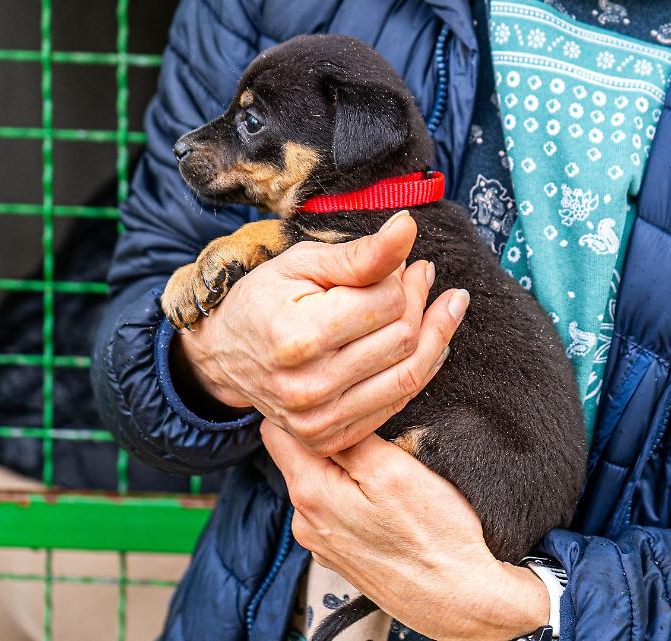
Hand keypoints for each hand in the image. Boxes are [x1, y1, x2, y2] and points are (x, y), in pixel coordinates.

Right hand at [174, 211, 469, 454]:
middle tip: (420, 277)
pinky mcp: (330, 437)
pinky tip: (428, 341)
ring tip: (445, 305)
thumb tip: (408, 227)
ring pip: (410, 375)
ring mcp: (320, 419)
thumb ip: (361, 254)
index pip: (388, 305)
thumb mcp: (304, 263)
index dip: (401, 280)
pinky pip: (397, 403)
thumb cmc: (265, 299)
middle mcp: (310, 386)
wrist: (225, 354)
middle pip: (402, 339)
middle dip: (419, 302)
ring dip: (435, 335)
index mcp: (299, 337)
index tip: (401, 266)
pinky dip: (420, 369)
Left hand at [262, 423, 549, 640]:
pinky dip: (356, 496)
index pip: (275, 430)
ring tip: (388, 467)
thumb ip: (348, 438)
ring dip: (346, 468)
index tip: (334, 397)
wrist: (458, 599)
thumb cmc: (434, 537)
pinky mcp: (343, 554)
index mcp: (310, 494)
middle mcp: (306, 521)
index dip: (303, 406)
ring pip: (320, 482)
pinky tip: (389, 501)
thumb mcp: (393, 470)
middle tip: (376, 431)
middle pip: (299, 456)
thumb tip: (318, 411)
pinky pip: (337, 508)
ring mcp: (322, 542)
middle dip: (330, 437)